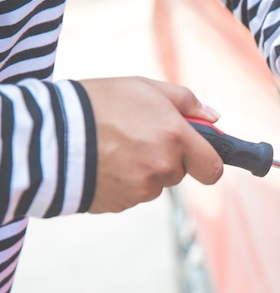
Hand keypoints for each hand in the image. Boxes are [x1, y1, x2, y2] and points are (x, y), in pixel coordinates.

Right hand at [81, 77, 222, 212]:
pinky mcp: (120, 203)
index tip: (200, 155)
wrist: (51, 132)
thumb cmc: (101, 103)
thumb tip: (215, 119)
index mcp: (176, 138)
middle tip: (140, 136)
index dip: (208, 162)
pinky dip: (124, 182)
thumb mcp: (147, 88)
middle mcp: (163, 168)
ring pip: (155, 184)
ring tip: (116, 146)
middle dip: (168, 158)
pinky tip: (106, 162)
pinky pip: (132, 194)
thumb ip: (188, 102)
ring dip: (144, 170)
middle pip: (180, 173)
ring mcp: (141, 190)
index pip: (213, 169)